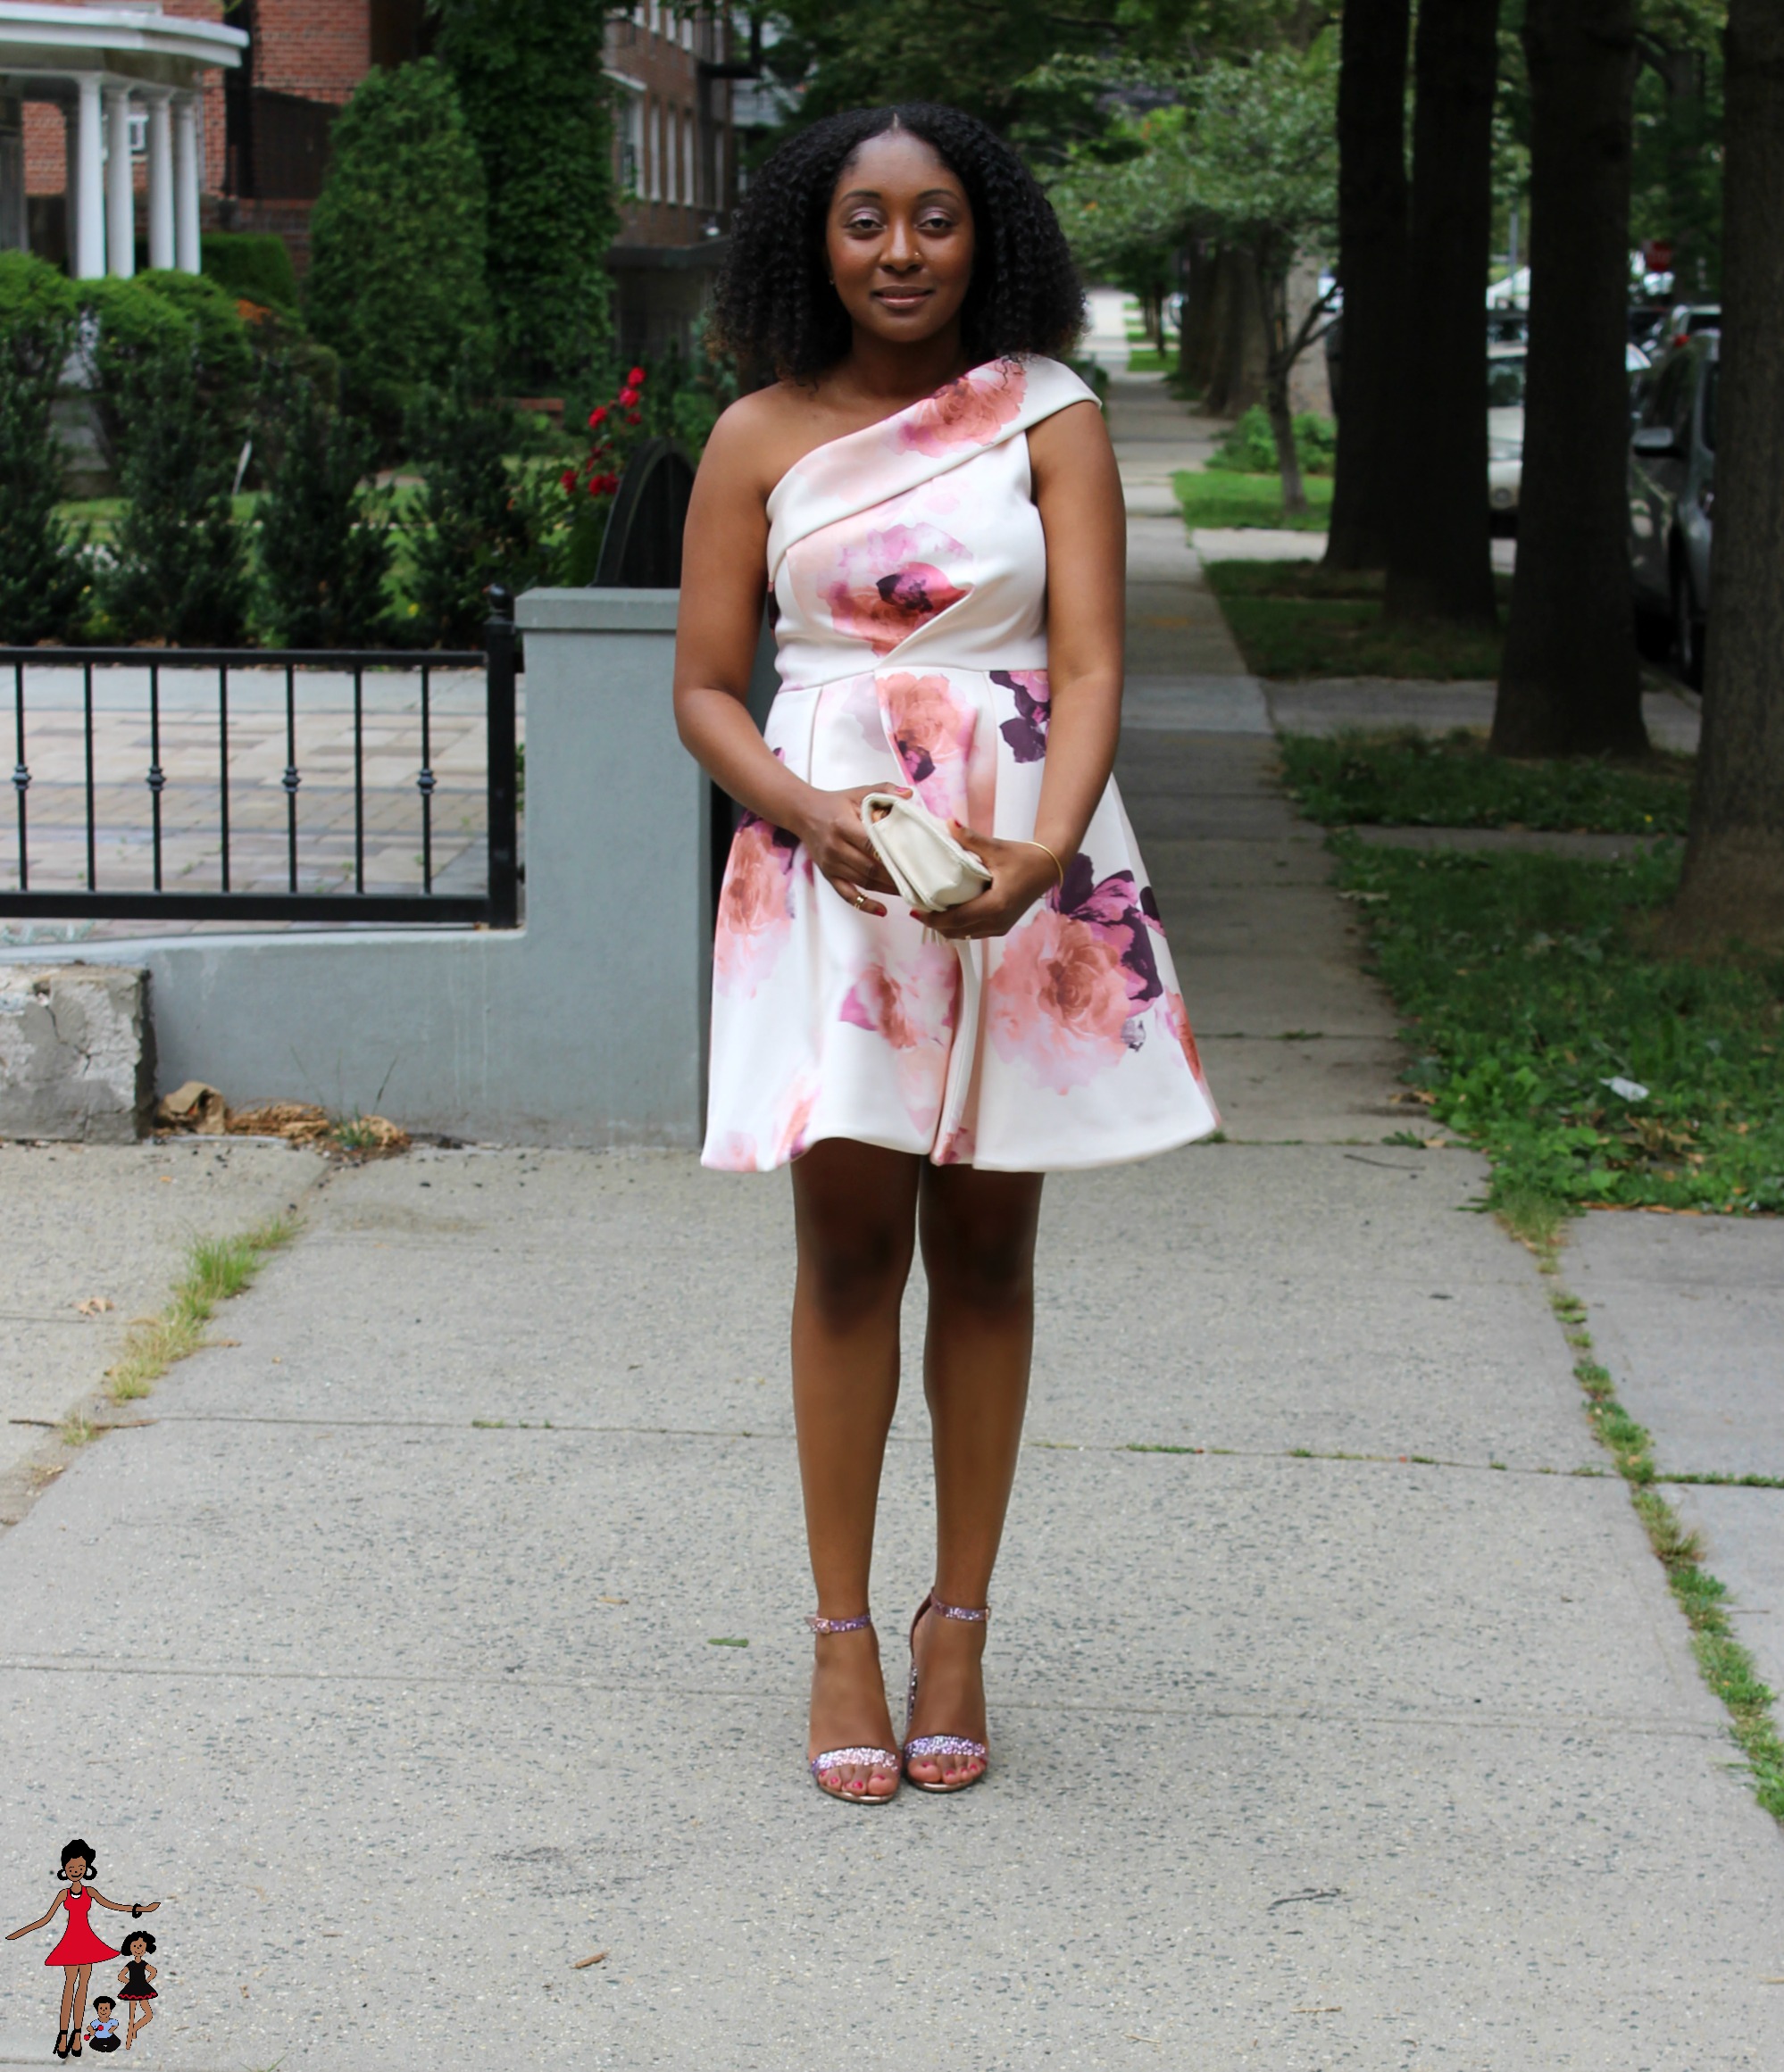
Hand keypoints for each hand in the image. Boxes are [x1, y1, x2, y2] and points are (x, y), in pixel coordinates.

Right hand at [793, 784, 908, 916]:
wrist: (803, 813)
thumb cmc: (835, 804)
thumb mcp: (859, 792)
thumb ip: (884, 790)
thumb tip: (909, 794)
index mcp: (843, 825)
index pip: (871, 843)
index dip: (892, 853)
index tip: (914, 859)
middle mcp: (835, 847)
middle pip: (870, 867)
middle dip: (895, 876)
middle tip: (917, 880)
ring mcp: (831, 864)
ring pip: (863, 881)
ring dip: (886, 889)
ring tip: (908, 892)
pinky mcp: (828, 874)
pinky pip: (847, 894)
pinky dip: (864, 904)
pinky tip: (882, 910)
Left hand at [921, 824, 1059, 939]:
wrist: (1048, 867)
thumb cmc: (1024, 857)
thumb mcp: (996, 848)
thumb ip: (971, 839)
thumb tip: (949, 822)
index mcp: (995, 905)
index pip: (957, 919)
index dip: (933, 918)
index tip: (915, 911)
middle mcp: (998, 922)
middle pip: (957, 931)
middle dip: (935, 924)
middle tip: (918, 911)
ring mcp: (1001, 927)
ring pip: (965, 935)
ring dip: (947, 927)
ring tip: (930, 912)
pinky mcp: (1003, 926)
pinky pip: (975, 932)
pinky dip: (959, 927)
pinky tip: (949, 914)